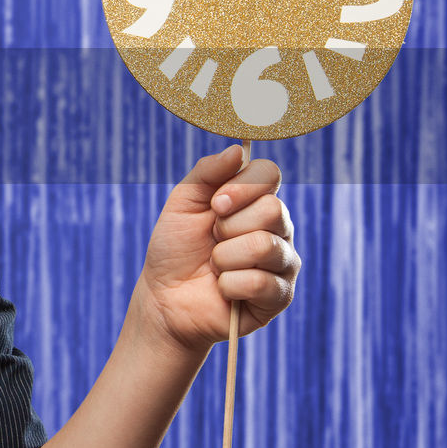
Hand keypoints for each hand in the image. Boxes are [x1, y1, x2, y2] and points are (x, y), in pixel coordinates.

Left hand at [135, 145, 299, 356]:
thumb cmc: (175, 249)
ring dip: (225, 257)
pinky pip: (260, 282)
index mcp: (256, 201)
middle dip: (227, 226)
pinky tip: (223, 289)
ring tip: (215, 266)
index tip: (214, 205)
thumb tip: (238, 149)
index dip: (240, 187)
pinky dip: (229, 285)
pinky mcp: (280, 296)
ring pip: (265, 246)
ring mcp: (282, 262)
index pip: (270, 173)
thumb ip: (207, 171)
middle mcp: (277, 228)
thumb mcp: (183, 202)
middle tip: (212, 239)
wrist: (164, 298)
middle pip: (272, 210)